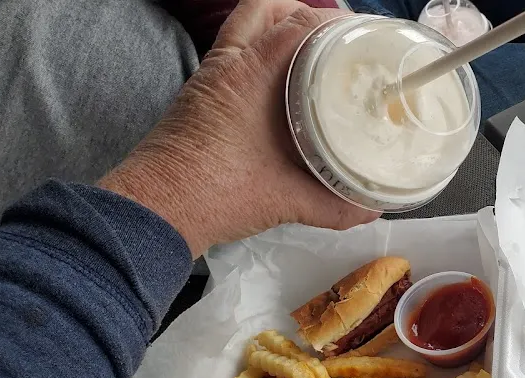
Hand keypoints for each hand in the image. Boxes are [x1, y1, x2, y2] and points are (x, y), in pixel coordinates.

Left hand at [99, 0, 377, 257]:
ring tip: (310, 54)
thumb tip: (369, 210)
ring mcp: (209, 78)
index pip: (299, 23)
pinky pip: (232, 56)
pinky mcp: (200, 96)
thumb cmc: (211, 194)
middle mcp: (227, 66)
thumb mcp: (287, 201)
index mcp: (251, 75)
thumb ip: (335, 206)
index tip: (361, 37)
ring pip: (244, 27)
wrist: (155, 210)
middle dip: (302, 13)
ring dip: (277, 29)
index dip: (335, 22)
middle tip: (333, 38)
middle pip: (265, 8)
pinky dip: (259, 57)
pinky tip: (281, 88)